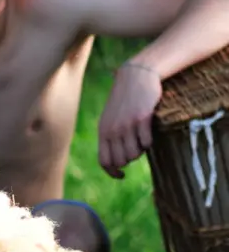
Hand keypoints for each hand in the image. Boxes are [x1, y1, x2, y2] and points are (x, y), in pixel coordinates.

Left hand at [98, 62, 162, 178]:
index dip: (112, 172)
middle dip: (129, 159)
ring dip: (140, 150)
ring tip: (141, 137)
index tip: (122, 175)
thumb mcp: (111, 118)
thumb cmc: (125, 100)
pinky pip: (147, 143)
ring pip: (135, 155)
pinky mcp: (142, 119)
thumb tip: (115, 163)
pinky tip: (148, 131)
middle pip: (121, 161)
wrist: (136, 76)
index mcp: (103, 131)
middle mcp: (112, 130)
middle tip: (135, 147)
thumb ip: (110, 137)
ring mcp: (126, 125)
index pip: (104, 161)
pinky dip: (149, 141)